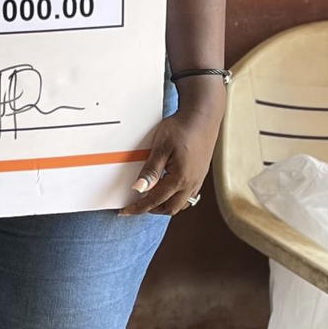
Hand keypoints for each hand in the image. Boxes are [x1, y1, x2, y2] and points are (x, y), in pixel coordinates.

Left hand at [121, 81, 223, 215]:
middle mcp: (192, 183)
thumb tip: (138, 189)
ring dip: (165, 204)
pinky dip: (176, 197)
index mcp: (180, 178)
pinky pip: (189, 195)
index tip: (125, 211)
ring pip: (182, 203)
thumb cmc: (181, 129)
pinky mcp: (201, 174)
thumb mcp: (160, 148)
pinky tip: (167, 188)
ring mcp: (199, 179)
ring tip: (150, 198)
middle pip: (171, 208)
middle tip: (136, 205)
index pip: (155, 201)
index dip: (139, 208)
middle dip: (152, 210)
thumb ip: (150, 171)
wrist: (202, 117)